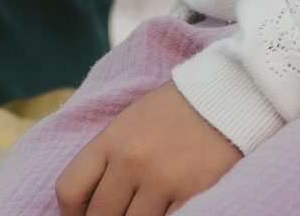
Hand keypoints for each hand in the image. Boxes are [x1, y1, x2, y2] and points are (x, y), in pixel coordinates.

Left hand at [56, 81, 241, 215]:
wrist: (230, 95)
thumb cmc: (178, 110)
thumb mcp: (132, 122)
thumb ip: (109, 157)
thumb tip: (91, 202)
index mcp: (112, 138)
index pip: (69, 189)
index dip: (71, 215)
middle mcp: (131, 160)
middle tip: (118, 215)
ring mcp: (162, 179)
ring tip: (144, 210)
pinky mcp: (192, 194)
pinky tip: (166, 211)